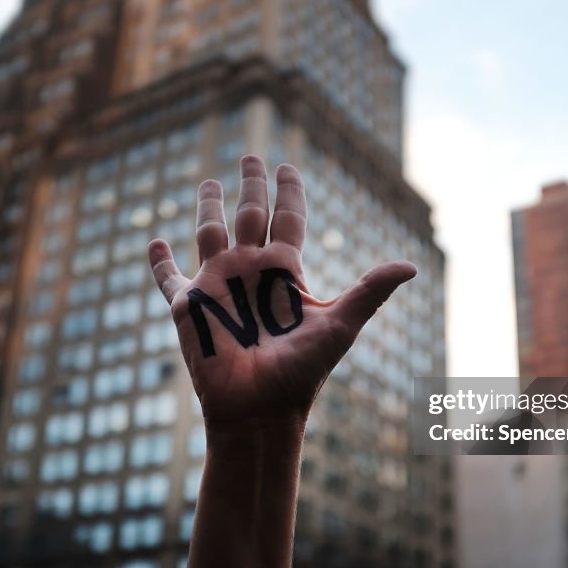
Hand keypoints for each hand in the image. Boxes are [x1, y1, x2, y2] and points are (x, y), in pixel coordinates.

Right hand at [148, 155, 415, 429]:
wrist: (260, 411)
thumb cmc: (301, 373)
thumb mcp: (340, 325)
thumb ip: (371, 291)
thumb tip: (412, 266)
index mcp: (285, 272)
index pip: (288, 218)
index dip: (288, 191)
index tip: (288, 166)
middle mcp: (251, 271)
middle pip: (250, 214)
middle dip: (251, 185)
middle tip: (252, 156)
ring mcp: (217, 287)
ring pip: (210, 233)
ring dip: (209, 208)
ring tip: (210, 182)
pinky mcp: (186, 307)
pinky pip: (168, 278)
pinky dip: (159, 262)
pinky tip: (154, 242)